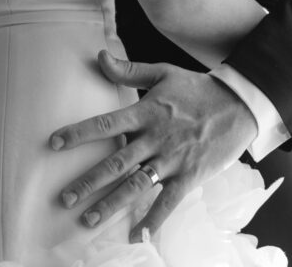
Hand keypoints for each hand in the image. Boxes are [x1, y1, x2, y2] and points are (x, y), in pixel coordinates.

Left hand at [50, 50, 256, 238]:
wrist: (237, 105)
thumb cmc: (197, 88)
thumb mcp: (163, 73)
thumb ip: (129, 70)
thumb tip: (99, 56)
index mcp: (146, 112)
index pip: (106, 123)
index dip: (79, 133)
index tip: (54, 143)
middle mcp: (155, 138)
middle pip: (116, 162)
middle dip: (88, 181)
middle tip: (64, 197)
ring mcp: (172, 160)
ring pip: (136, 185)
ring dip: (111, 204)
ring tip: (88, 220)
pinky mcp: (189, 176)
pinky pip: (168, 202)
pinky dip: (152, 220)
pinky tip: (136, 236)